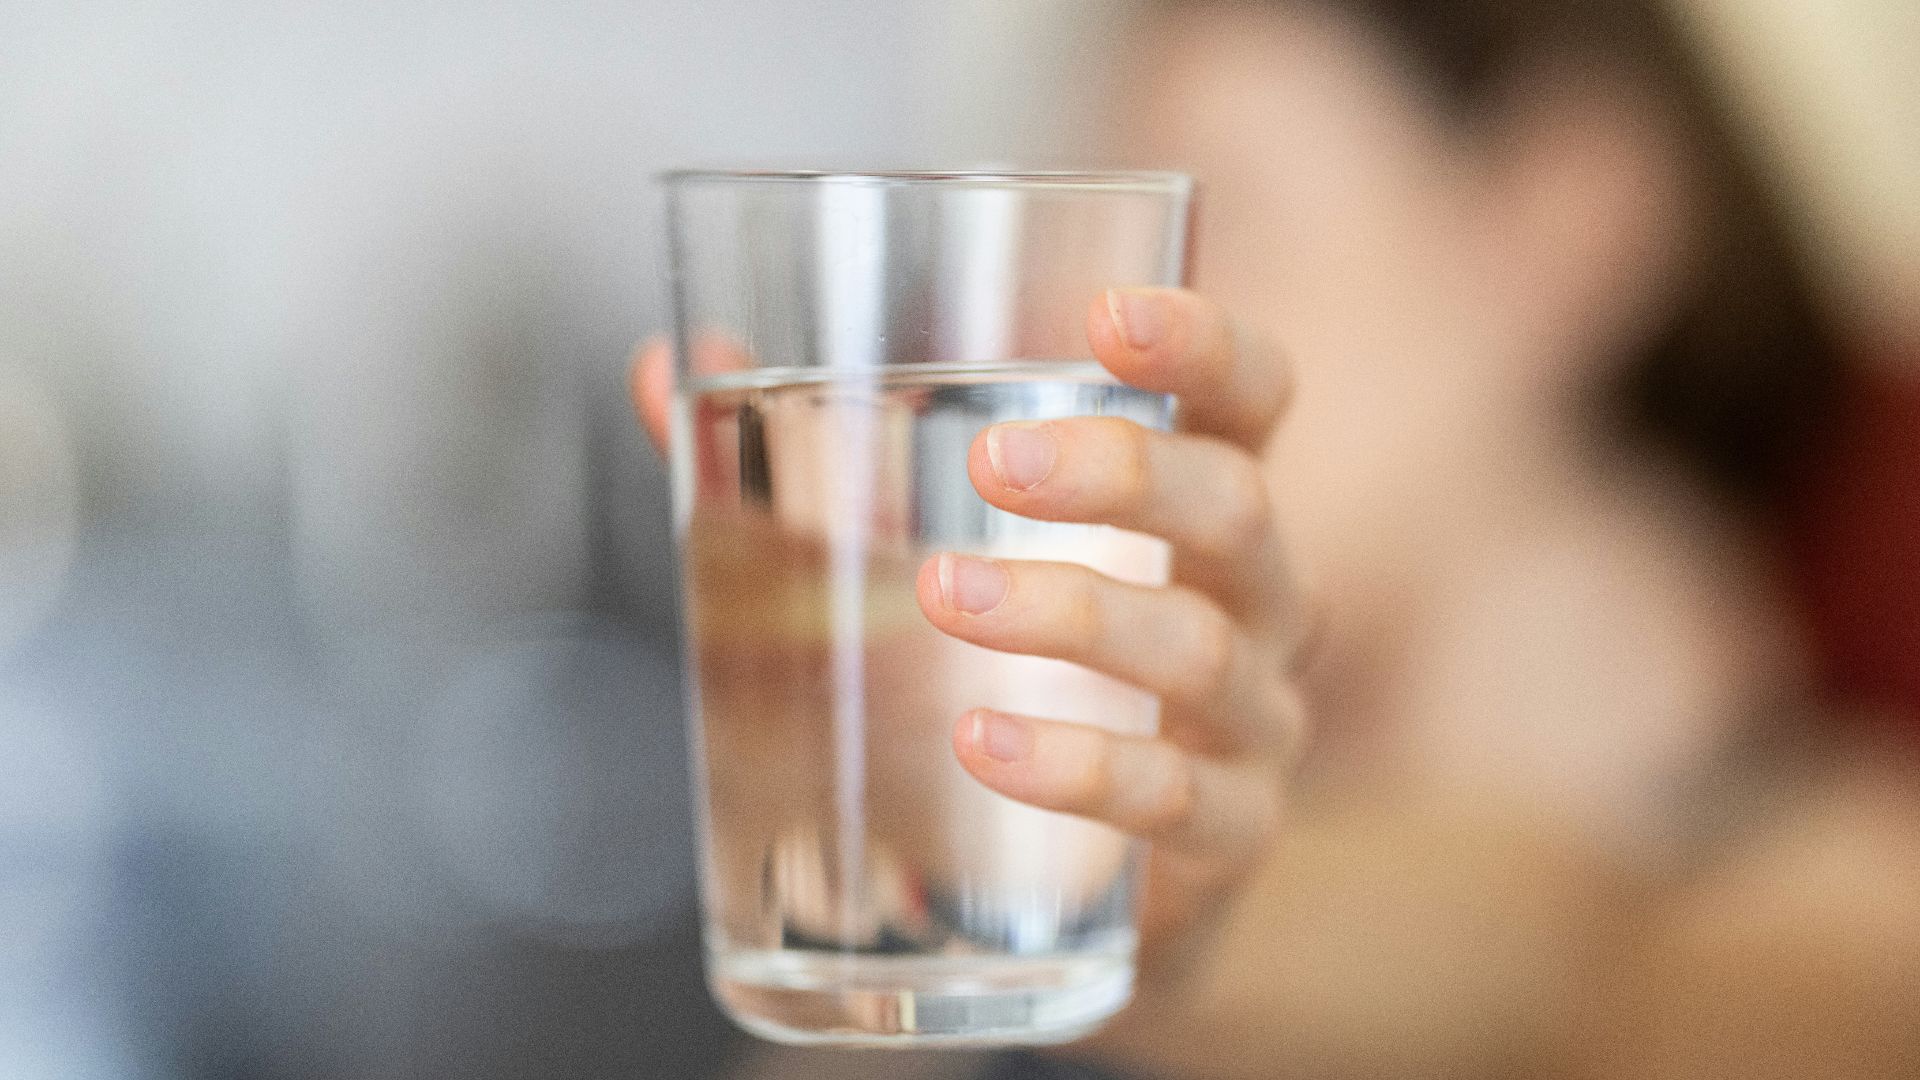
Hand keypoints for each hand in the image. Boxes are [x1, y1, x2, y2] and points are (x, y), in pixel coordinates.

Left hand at [630, 287, 1309, 986]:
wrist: (1066, 887)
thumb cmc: (1005, 676)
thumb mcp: (918, 553)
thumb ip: (799, 460)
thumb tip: (663, 368)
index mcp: (1192, 503)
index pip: (1251, 395)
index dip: (1204, 343)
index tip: (1104, 315)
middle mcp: (1251, 598)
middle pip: (1234, 505)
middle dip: (1120, 471)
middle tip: (992, 464)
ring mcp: (1251, 720)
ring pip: (1196, 647)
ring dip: (1069, 612)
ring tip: (944, 595)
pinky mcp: (1226, 834)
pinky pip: (1176, 797)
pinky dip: (1078, 766)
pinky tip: (984, 742)